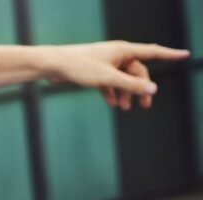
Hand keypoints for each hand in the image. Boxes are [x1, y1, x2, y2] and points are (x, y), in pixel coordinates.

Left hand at [46, 41, 189, 109]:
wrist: (53, 65)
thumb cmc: (79, 67)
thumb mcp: (107, 78)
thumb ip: (130, 84)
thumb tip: (152, 88)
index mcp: (124, 50)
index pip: (153, 52)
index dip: (170, 55)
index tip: (185, 55)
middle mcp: (117, 54)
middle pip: (137, 71)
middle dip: (140, 87)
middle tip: (145, 105)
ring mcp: (106, 63)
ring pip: (122, 78)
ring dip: (125, 92)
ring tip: (124, 108)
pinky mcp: (95, 71)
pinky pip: (109, 82)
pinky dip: (111, 92)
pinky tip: (112, 104)